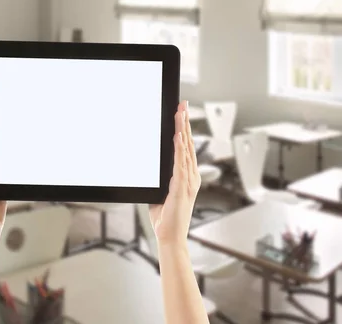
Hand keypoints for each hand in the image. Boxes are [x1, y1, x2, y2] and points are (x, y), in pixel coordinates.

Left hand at [149, 100, 200, 246]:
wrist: (170, 236)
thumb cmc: (166, 218)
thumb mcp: (161, 192)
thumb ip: (159, 180)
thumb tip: (151, 169)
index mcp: (187, 177)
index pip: (185, 147)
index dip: (184, 129)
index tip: (181, 113)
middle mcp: (190, 177)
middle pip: (188, 144)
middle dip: (185, 123)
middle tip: (183, 105)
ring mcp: (187, 182)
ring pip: (185, 150)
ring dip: (182, 131)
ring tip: (180, 114)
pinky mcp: (181, 188)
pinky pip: (180, 164)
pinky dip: (179, 150)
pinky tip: (178, 137)